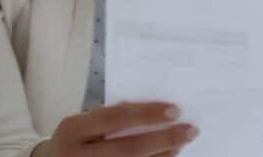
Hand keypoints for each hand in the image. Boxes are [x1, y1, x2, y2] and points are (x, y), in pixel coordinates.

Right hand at [31, 102, 198, 156]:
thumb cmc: (74, 139)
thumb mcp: (83, 124)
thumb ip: (110, 118)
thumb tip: (155, 113)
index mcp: (72, 129)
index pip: (115, 118)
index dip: (147, 114)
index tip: (175, 110)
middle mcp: (77, 155)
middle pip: (129, 149)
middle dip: (163, 139)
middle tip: (190, 131)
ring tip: (180, 145)